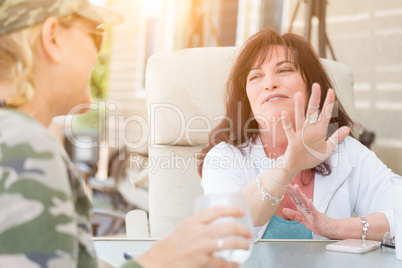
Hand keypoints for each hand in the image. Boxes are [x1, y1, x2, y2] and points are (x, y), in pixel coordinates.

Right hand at [136, 206, 252, 267]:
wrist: (160, 261)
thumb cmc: (171, 247)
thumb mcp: (184, 228)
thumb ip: (198, 225)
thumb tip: (215, 225)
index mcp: (193, 221)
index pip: (216, 211)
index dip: (231, 210)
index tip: (241, 212)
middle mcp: (199, 232)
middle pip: (228, 227)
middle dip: (242, 229)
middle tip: (248, 233)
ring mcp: (202, 246)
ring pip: (229, 243)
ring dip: (241, 244)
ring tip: (246, 246)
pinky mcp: (203, 261)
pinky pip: (223, 262)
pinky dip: (232, 264)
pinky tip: (236, 264)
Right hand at [279, 83, 349, 175]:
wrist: (297, 166)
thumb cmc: (311, 157)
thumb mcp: (327, 149)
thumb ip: (336, 138)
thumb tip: (346, 128)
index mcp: (319, 130)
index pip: (325, 113)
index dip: (329, 103)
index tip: (331, 91)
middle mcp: (309, 129)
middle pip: (312, 111)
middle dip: (315, 98)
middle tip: (316, 85)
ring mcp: (300, 133)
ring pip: (300, 117)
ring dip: (299, 106)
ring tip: (298, 94)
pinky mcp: (293, 140)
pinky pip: (289, 130)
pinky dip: (287, 122)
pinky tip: (284, 113)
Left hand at [282, 184, 338, 238]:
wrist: (333, 229)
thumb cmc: (320, 224)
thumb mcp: (304, 220)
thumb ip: (294, 215)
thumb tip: (284, 210)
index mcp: (303, 209)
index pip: (294, 198)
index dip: (287, 192)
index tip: (281, 184)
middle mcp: (307, 209)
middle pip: (298, 197)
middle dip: (291, 190)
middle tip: (285, 181)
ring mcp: (312, 213)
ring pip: (305, 202)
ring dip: (300, 194)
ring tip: (295, 187)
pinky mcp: (317, 218)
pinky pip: (314, 211)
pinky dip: (311, 206)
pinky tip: (309, 200)